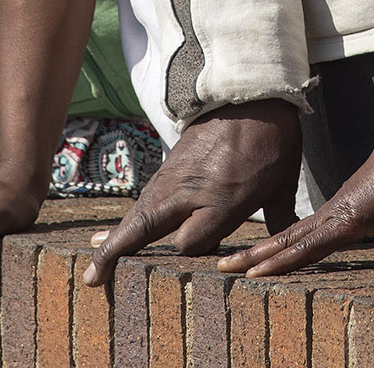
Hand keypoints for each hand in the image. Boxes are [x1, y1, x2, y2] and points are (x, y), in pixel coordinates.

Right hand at [79, 99, 302, 287]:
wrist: (248, 93)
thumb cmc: (270, 140)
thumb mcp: (282, 182)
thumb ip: (278, 217)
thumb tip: (281, 245)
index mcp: (222, 197)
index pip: (189, 243)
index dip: (192, 256)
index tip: (204, 265)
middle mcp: (189, 190)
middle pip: (144, 228)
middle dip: (117, 255)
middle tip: (91, 280)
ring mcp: (172, 179)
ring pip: (137, 216)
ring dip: (112, 242)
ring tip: (92, 270)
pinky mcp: (166, 172)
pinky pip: (140, 204)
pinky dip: (123, 225)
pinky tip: (107, 238)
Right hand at [224, 140, 373, 278]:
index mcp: (343, 220)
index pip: (303, 247)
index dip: (275, 262)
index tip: (247, 273)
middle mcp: (330, 215)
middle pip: (284, 239)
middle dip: (252, 255)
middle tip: (219, 266)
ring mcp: (332, 210)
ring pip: (290, 232)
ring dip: (262, 247)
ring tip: (233, 260)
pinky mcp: (338, 207)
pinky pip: (302, 228)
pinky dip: (282, 239)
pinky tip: (274, 249)